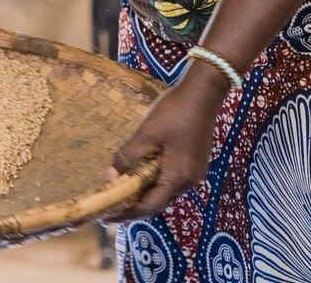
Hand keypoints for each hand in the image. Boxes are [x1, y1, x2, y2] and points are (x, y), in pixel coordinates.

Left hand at [102, 75, 228, 220]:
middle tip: (111, 204)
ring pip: (165, 190)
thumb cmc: (174, 113)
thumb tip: (111, 177)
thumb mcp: (146, 135)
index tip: (107, 217)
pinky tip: (141, 172)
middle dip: (134, 205)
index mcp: (178, 179)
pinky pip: (171, 179)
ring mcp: (195, 172)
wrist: (203, 93)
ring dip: (144, 192)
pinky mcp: (195, 162)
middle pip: (158, 201)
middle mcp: (189, 182)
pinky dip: (155, 180)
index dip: (127, 213)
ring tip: (122, 189)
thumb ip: (128, 158)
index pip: (149, 206)